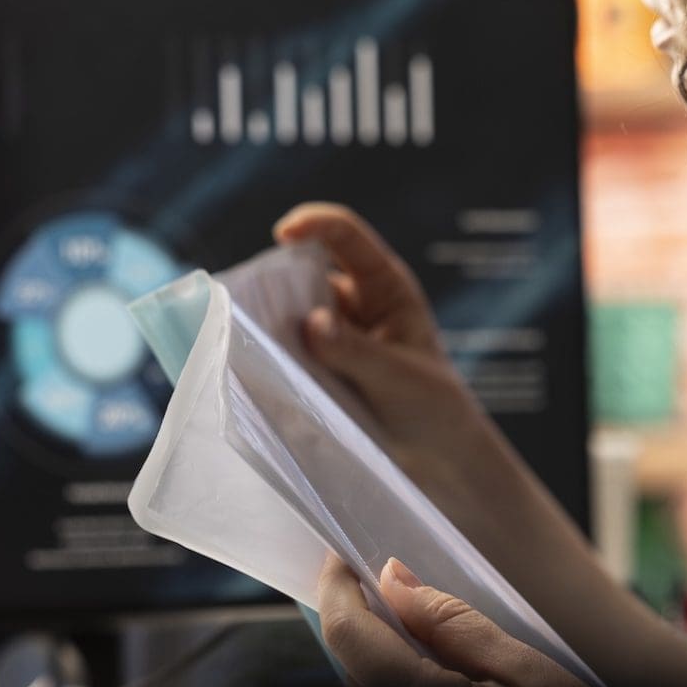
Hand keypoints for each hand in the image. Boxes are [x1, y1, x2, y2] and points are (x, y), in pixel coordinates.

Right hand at [275, 203, 518, 521]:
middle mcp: (353, 305)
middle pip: (304, 275)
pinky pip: (283, 354)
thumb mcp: (399, 376)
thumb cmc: (434, 407)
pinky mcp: (315, 371)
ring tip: (247, 342)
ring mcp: (331, 339)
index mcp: (385, 288)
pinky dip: (268, 357)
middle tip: (251, 308)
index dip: (315, 225)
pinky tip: (252, 369)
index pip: (346, 238)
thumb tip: (310, 322)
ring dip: (268, 326)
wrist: (439, 461)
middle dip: (276, 284)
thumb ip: (355, 350)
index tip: (284, 234)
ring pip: (288, 317)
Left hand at [317, 554, 597, 686]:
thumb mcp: (525, 669)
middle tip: (368, 573)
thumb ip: (453, 624)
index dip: (337, 590)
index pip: (350, 639)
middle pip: (351, 666)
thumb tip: (392, 580)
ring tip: (397, 612)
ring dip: (369, 647)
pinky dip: (387, 675)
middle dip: (352, 616)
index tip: (341, 556)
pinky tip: (418, 657)